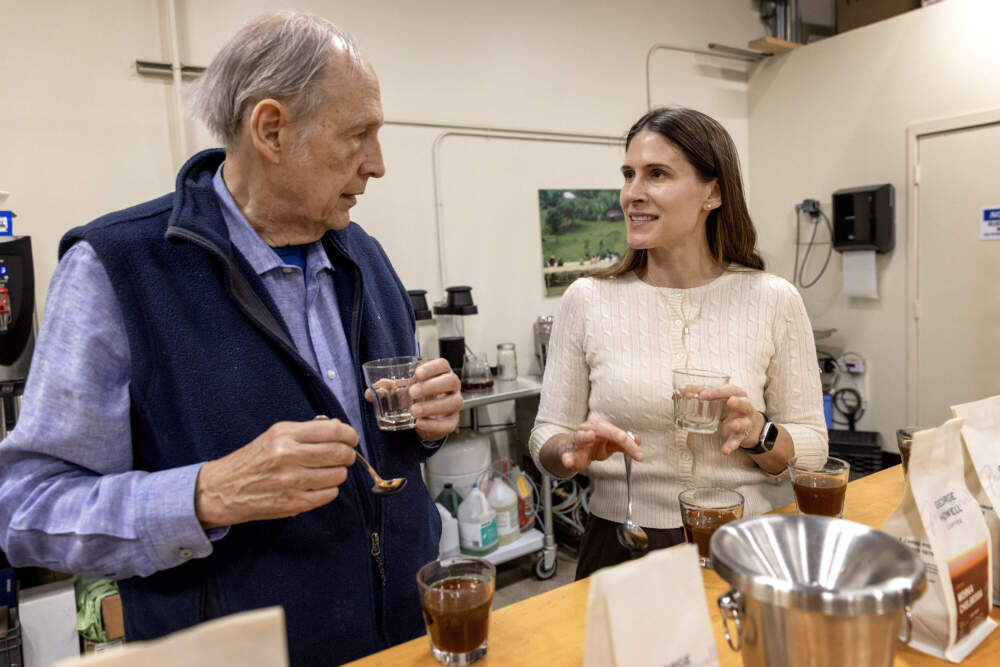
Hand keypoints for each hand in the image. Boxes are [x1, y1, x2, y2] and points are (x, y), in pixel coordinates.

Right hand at [195, 418, 358, 528]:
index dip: (350, 435)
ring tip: (327, 471)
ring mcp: (292, 482)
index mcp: (285, 435)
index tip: (351, 439)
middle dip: (348, 454)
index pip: (334, 431)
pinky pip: (329, 495)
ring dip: (339, 473)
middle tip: (345, 456)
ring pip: (338, 475)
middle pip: (340, 453)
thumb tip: (340, 430)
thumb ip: (307, 431)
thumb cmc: (254, 459)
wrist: (224, 489)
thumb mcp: (275, 435)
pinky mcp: (294, 504)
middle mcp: (289, 456)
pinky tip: (318, 485)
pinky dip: (329, 489)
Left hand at [365, 357, 461, 441]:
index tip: (417, 373)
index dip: (432, 368)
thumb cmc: (419, 397)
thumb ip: (390, 388)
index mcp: (442, 373)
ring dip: (433, 406)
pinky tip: (420, 423)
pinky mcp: (452, 422)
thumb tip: (370, 392)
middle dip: (432, 386)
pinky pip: (448, 423)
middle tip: (412, 393)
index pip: (442, 365)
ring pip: (453, 402)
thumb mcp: (405, 389)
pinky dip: (434, 424)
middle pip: (451, 381)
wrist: (427, 419)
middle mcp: (452, 387)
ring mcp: (455, 404)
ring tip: (414, 411)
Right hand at [555, 418, 643, 472]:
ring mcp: (576, 440)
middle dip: (614, 435)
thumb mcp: (609, 445)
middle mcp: (587, 429)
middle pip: (602, 430)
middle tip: (624, 440)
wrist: (570, 452)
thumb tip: (638, 440)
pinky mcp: (567, 453)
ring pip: (580, 437)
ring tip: (590, 437)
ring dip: (585, 437)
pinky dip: (568, 459)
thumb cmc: (592, 446)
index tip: (640, 456)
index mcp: (599, 426)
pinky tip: (569, 462)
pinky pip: (566, 456)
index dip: (630, 444)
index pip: (617, 433)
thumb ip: (623, 444)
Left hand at [699, 385, 762, 454]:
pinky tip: (724, 450)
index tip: (702, 394)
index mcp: (738, 395)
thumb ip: (703, 395)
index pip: (731, 390)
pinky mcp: (741, 436)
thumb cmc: (730, 408)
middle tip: (730, 401)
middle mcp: (745, 408)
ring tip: (733, 426)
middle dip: (738, 402)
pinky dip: (731, 446)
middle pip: (745, 404)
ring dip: (739, 425)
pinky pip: (736, 441)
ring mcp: (745, 423)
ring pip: (744, 424)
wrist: (748, 425)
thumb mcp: (720, 399)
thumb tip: (682, 391)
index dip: (718, 391)